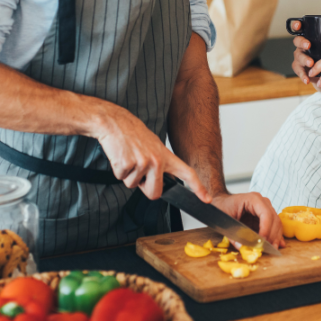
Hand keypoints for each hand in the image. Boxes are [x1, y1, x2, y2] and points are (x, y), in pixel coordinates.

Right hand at [94, 106, 210, 202]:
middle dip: (144, 188)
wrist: (114, 122)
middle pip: (154, 193)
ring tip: (128, 156)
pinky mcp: (127, 164)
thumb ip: (160, 164)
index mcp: (166, 156)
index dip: (198, 188)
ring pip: (133, 185)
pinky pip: (121, 178)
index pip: (187, 173)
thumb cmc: (132, 134)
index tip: (207, 199)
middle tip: (137, 168)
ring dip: (128, 175)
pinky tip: (120, 155)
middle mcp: (157, 160)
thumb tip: (160, 182)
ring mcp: (143, 163)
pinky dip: (117, 170)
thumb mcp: (153, 146)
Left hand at [212, 192, 284, 247]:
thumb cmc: (222, 208)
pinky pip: (273, 225)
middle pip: (273, 218)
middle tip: (269, 248)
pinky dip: (275, 234)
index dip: (266, 229)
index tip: (262, 241)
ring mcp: (265, 207)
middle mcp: (262, 201)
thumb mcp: (225, 222)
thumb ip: (234, 235)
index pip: (265, 214)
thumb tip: (242, 247)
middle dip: (272, 235)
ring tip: (273, 248)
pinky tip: (278, 243)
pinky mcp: (264, 215)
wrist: (222, 203)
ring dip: (275, 236)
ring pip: (276, 222)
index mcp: (252, 199)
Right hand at [290, 14, 320, 93]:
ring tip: (311, 63)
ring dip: (304, 59)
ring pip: (298, 56)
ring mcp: (301, 57)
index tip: (299, 25)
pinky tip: (307, 79)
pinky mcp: (301, 69)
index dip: (296, 25)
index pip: (300, 28)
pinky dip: (302, 75)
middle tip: (308, 45)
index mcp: (310, 37)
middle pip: (297, 41)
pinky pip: (298, 71)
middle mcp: (303, 46)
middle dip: (301, 42)